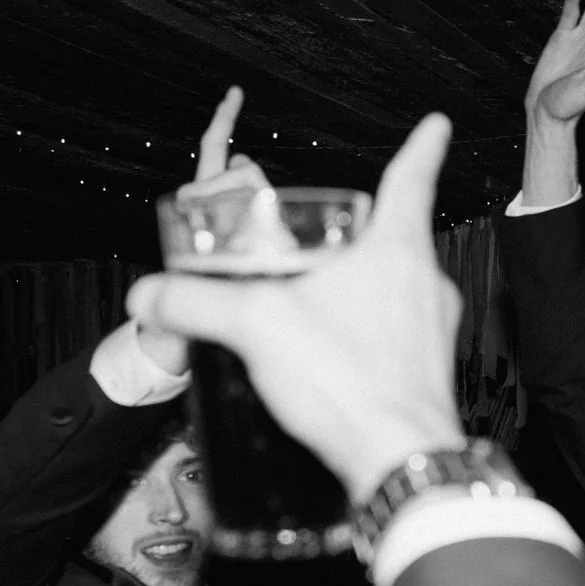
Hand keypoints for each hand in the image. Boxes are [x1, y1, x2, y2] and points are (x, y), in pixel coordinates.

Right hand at [128, 113, 466, 500]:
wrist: (400, 461)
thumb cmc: (347, 380)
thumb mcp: (256, 327)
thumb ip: (195, 305)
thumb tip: (147, 294)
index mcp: (397, 251)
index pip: (412, 179)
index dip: (422, 146)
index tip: (437, 124)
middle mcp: (428, 285)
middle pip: (397, 239)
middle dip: (363, 234)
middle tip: (333, 232)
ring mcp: (436, 332)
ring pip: (400, 291)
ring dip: (364, 288)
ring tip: (322, 297)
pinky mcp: (429, 374)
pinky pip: (399, 336)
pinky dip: (369, 334)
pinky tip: (335, 356)